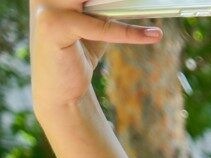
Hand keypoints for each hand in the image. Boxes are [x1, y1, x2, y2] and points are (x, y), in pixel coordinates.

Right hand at [29, 0, 162, 113]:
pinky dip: (128, 32)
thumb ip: (110, 7)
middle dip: (120, 1)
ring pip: (98, 1)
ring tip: (160, 7)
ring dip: (129, 5)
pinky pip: (101, 28)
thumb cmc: (78, 52)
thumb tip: (144, 1)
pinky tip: (152, 35)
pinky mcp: (54, 27)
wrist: (59, 90)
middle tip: (153, 3)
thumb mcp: (97, 23)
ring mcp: (46, 7)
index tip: (144, 1)